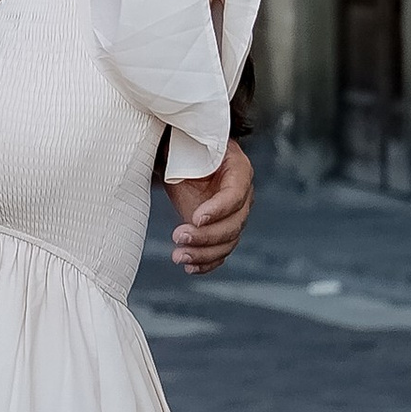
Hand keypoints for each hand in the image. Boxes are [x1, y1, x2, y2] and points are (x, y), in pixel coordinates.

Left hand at [167, 139, 254, 273]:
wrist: (186, 159)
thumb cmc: (185, 148)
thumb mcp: (185, 144)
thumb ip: (183, 146)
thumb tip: (168, 146)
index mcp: (239, 169)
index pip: (235, 195)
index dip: (218, 209)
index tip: (195, 218)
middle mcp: (242, 195)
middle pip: (233, 224)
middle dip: (206, 235)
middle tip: (178, 236)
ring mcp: (233, 216)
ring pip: (227, 242)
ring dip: (204, 253)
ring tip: (178, 256)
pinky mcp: (221, 231)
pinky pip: (220, 252)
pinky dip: (207, 263)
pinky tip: (189, 267)